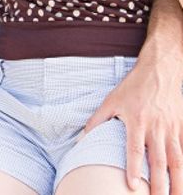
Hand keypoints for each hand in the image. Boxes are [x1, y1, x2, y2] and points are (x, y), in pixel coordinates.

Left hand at [83, 58, 182, 193]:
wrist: (160, 71)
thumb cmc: (133, 87)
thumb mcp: (111, 100)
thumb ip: (97, 120)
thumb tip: (81, 138)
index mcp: (137, 121)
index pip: (135, 150)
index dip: (133, 169)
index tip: (132, 186)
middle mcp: (156, 127)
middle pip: (159, 161)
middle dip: (159, 184)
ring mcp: (172, 128)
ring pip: (177, 160)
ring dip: (178, 181)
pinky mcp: (182, 127)